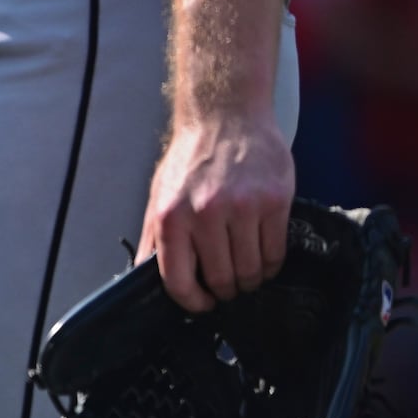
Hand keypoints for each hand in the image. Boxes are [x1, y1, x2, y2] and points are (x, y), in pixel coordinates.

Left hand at [136, 106, 294, 310]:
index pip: (178, 281)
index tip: (203, 302)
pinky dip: (271, 263)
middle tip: (228, 285)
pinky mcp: (275, 202)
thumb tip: (142, 277)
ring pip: (251, 271)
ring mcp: (243, 207)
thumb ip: (154, 237)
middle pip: (222, 280)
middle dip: (226, 290)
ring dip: (250, 279)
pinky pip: (276, 254)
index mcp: (171, 215)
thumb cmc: (192, 158)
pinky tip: (263, 254)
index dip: (193, 302)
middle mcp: (205, 213)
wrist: (225, 115)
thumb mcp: (160, 194)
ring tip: (246, 268)